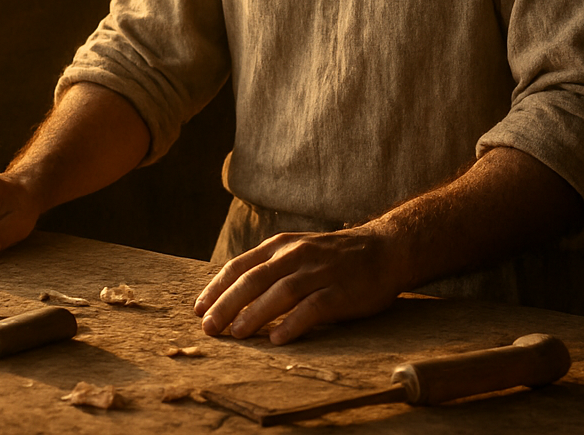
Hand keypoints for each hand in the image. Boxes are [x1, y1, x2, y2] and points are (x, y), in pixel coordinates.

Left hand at [194, 227, 403, 343]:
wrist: (384, 249)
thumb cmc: (333, 256)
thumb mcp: (296, 250)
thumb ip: (269, 268)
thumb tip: (232, 296)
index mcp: (280, 245)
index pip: (240, 266)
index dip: (217, 288)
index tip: (199, 309)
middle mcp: (296, 255)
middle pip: (254, 280)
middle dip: (227, 304)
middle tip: (209, 327)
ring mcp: (319, 272)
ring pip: (280, 292)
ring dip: (254, 314)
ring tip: (236, 334)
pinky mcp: (341, 291)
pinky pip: (313, 308)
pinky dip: (294, 323)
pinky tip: (278, 339)